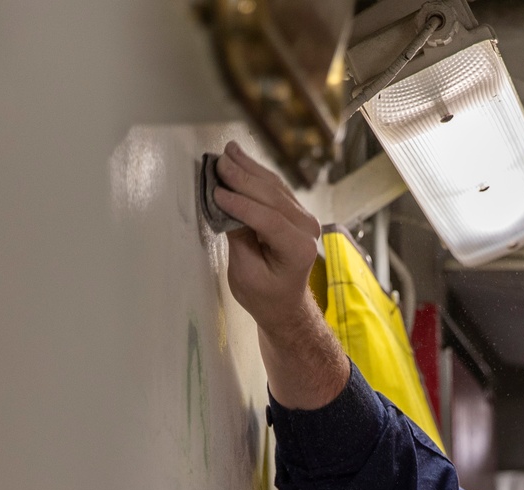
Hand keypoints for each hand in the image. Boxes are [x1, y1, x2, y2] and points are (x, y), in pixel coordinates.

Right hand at [212, 142, 348, 408]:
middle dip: (244, 178)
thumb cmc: (263, 295)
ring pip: (275, 187)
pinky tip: (240, 158)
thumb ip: (239, 239)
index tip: (216, 191)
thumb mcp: (245, 274)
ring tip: (228, 151)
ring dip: (249, 168)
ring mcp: (306, 219)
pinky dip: (257, 173)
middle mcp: (308, 231)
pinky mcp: (297, 212)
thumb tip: (225, 204)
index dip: (241, 204)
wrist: (283, 304)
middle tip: (219, 162)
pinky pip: (276, 187)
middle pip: (273, 198)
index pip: (269, 219)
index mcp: (299, 250)